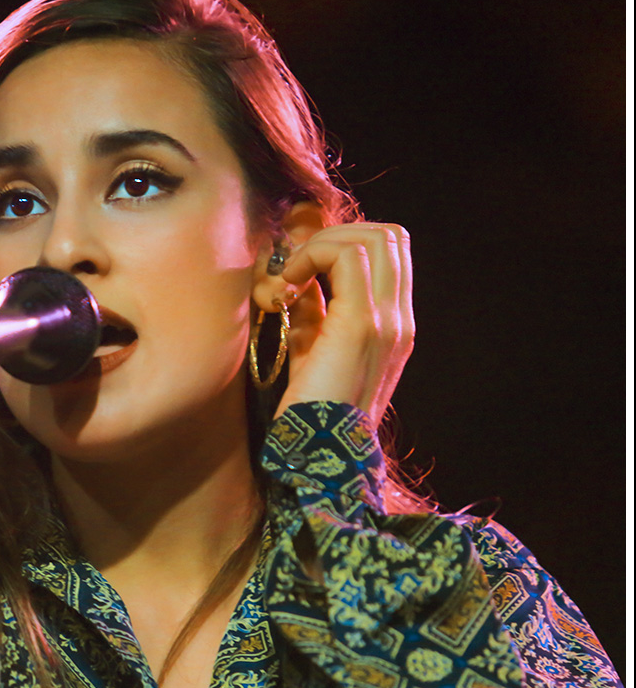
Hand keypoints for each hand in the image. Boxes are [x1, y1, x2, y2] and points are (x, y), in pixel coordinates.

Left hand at [274, 222, 414, 426]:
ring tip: (290, 276)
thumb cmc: (310, 407)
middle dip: (335, 234)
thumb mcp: (311, 347)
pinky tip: (286, 285)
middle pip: (390, 235)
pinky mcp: (362, 325)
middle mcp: (400, 318)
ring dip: (322, 243)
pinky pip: (347, 257)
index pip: (391, 251)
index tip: (302, 265)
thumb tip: (295, 274)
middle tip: (296, 264)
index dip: (345, 242)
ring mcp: (387, 320)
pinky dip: (311, 256)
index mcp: (394, 323)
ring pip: (373, 238)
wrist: (321, 454)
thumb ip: (313, 309)